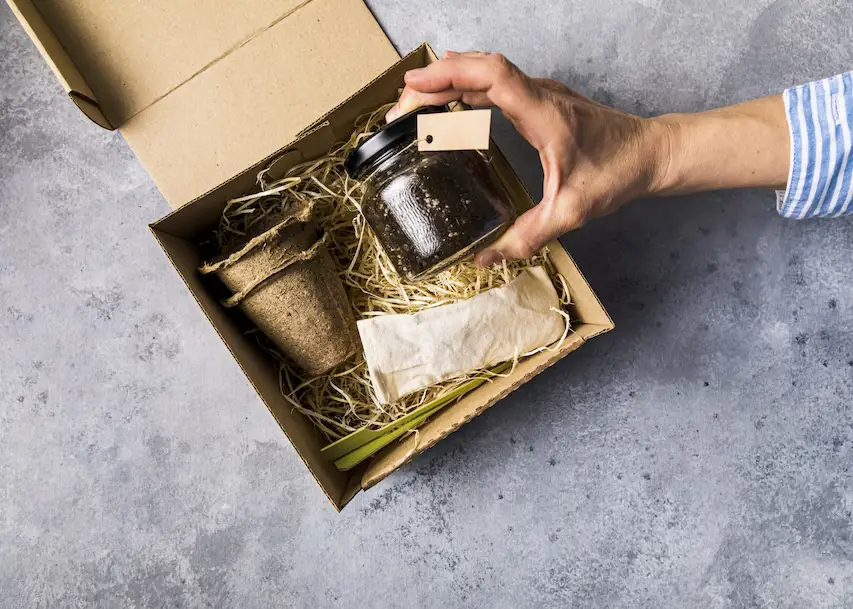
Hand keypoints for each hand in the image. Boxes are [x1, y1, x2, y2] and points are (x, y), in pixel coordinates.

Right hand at [387, 51, 672, 265]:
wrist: (653, 153)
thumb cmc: (619, 173)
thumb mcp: (572, 211)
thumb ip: (528, 236)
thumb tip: (486, 260)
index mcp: (544, 114)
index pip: (492, 76)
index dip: (451, 75)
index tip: (415, 87)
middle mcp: (541, 95)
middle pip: (481, 67)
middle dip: (438, 77)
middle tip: (403, 101)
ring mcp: (542, 94)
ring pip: (489, 72)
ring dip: (452, 79)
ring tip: (417, 99)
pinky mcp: (543, 101)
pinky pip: (498, 84)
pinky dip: (469, 87)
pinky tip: (454, 100)